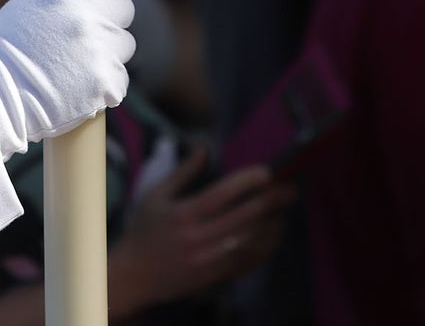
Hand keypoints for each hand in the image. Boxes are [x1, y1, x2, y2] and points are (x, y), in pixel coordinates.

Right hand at [0, 0, 134, 157]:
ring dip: (108, 51)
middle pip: (124, 7)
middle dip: (108, 18)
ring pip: (125, 43)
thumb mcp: (24, 3)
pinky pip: (120, 76)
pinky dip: (106, 82)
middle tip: (85, 34)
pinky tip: (82, 85)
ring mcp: (100, 49)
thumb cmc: (7, 49)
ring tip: (79, 62)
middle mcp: (87, 15)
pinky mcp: (107, 82)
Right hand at [109, 148, 295, 314]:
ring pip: (252, 240)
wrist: (135, 275)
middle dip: (271, 200)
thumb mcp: (155, 195)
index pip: (222, 194)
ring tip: (285, 208)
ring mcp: (209, 261)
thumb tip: (205, 149)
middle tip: (289, 188)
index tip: (267, 172)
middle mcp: (198, 238)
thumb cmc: (144, 230)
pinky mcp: (215, 276)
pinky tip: (274, 233)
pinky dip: (266, 246)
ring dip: (273, 223)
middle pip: (244, 217)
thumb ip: (182, 172)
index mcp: (183, 215)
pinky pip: (248, 261)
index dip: (247, 181)